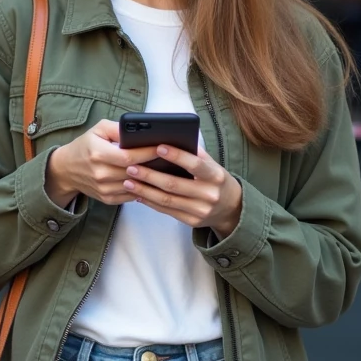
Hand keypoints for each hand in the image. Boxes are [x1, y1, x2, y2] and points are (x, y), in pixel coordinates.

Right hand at [45, 120, 158, 208]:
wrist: (66, 169)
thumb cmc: (85, 146)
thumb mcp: (98, 129)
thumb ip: (118, 128)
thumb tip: (138, 131)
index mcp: (98, 154)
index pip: (129, 157)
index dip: (148, 153)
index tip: (162, 147)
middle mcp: (100, 174)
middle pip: (134, 172)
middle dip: (153, 165)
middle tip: (169, 159)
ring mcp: (104, 189)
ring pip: (135, 186)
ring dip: (150, 179)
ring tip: (163, 170)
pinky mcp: (107, 198)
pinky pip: (130, 195)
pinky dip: (141, 189)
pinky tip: (149, 181)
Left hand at [121, 145, 243, 236]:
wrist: (231, 208)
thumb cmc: (215, 180)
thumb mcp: (212, 165)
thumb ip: (194, 154)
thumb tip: (169, 139)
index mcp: (215, 176)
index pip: (195, 164)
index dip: (176, 156)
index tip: (158, 147)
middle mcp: (209, 194)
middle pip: (174, 184)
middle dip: (150, 175)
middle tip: (131, 167)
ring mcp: (201, 210)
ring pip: (167, 200)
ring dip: (144, 190)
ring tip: (128, 181)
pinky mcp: (192, 221)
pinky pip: (167, 211)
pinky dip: (150, 202)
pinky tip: (138, 195)